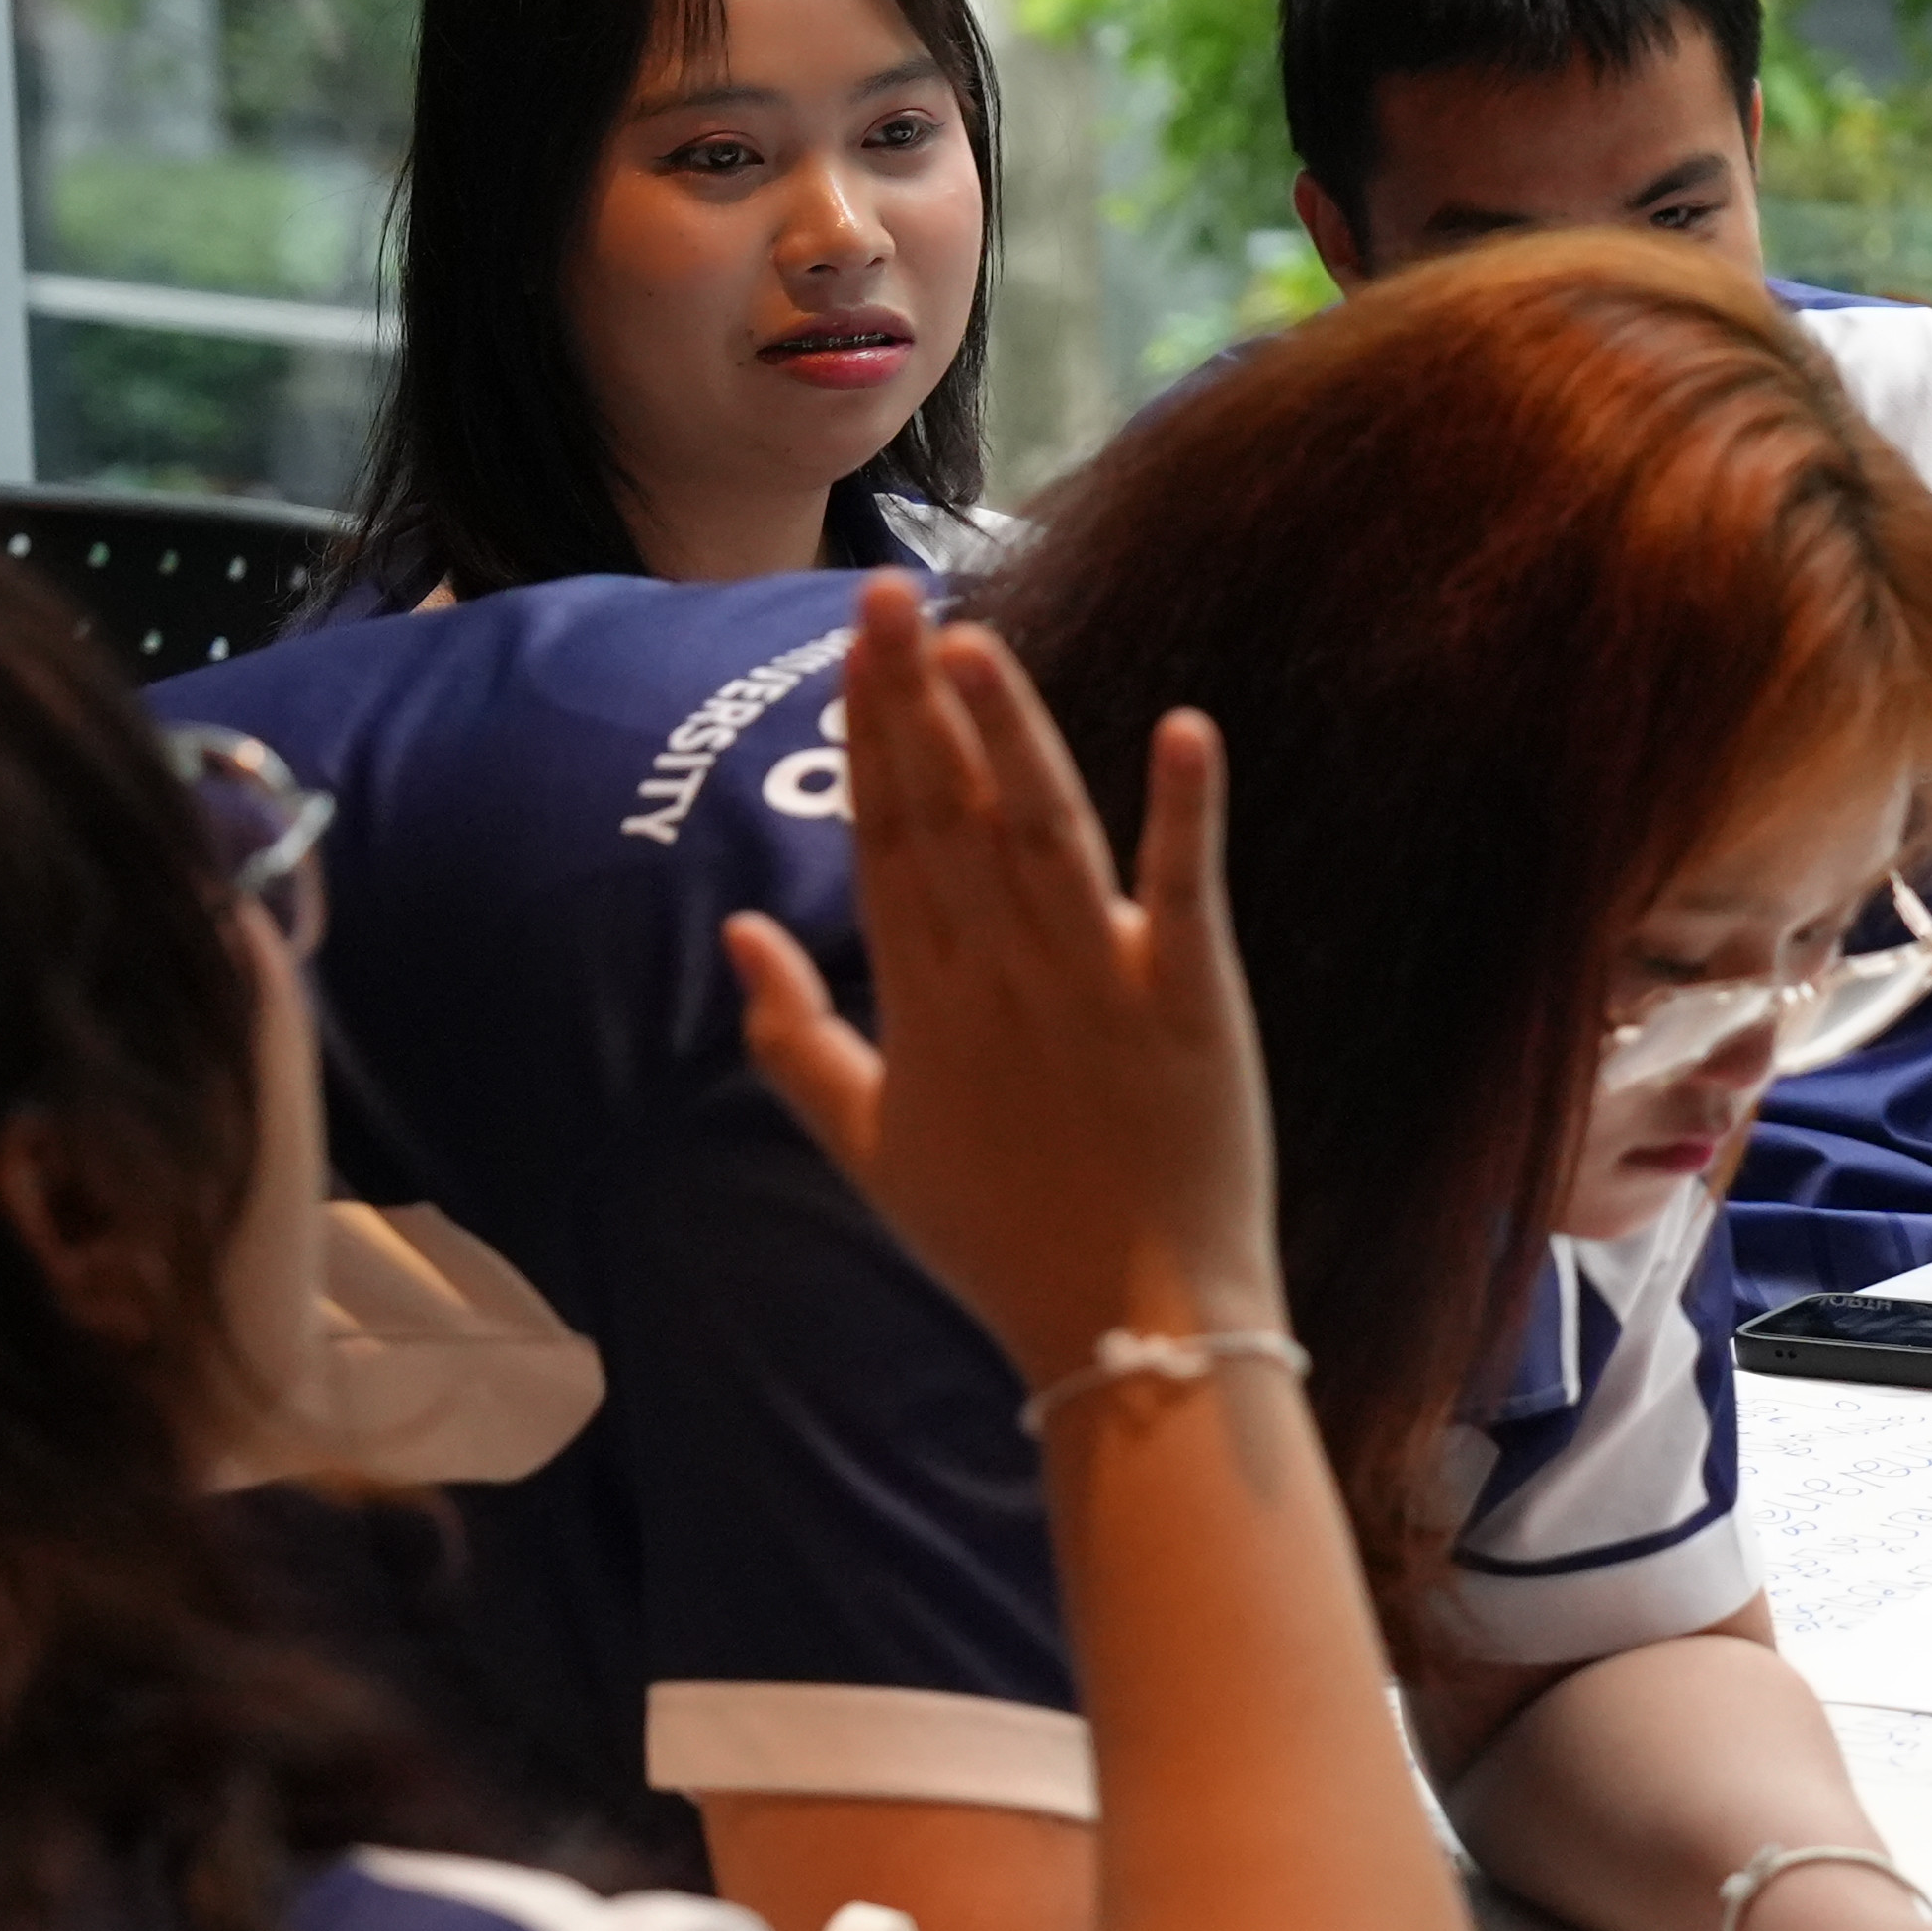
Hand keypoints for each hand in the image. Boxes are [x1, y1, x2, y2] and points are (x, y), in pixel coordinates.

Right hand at [727, 579, 1287, 1371]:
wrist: (1128, 1336)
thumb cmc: (1000, 1244)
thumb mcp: (868, 1148)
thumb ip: (793, 1038)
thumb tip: (737, 928)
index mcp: (925, 999)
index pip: (885, 836)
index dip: (870, 734)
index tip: (856, 643)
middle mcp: (1000, 976)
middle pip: (947, 813)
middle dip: (912, 698)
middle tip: (884, 594)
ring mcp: (1098, 986)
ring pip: (1043, 832)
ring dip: (1010, 733)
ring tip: (973, 641)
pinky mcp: (1194, 1006)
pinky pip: (1183, 892)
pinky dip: (1186, 812)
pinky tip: (1189, 727)